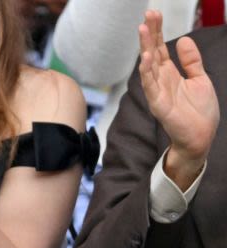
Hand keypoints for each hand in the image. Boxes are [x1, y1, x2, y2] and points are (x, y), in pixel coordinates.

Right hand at [138, 10, 218, 186]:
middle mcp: (161, 80)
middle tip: (147, 15)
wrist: (201, 136)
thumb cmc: (200, 112)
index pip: (161, 48)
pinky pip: (150, 86)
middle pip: (153, 52)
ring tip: (142, 30)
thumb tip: (183, 40)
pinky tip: (146, 58)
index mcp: (170, 74)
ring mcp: (158, 92)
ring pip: (148, 66)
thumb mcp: (200, 79)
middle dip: (150, 34)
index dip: (157, 32)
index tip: (154, 15)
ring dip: (145, 48)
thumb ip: (191, 61)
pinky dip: (147, 72)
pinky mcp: (159, 104)